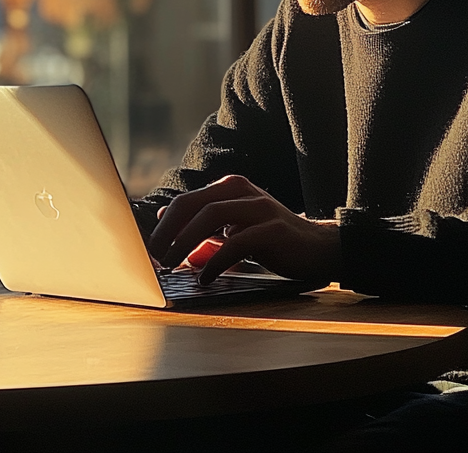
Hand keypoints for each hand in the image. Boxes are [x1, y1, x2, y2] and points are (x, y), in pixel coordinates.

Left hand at [148, 175, 340, 284]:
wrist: (318, 247)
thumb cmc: (272, 240)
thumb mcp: (235, 232)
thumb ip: (207, 232)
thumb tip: (170, 234)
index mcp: (230, 189)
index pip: (187, 201)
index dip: (164, 225)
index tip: (149, 248)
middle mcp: (242, 191)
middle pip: (194, 205)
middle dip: (168, 232)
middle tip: (153, 257)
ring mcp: (258, 207)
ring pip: (211, 216)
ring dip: (185, 242)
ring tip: (171, 265)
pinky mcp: (272, 228)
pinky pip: (236, 242)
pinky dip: (216, 260)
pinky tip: (205, 278)